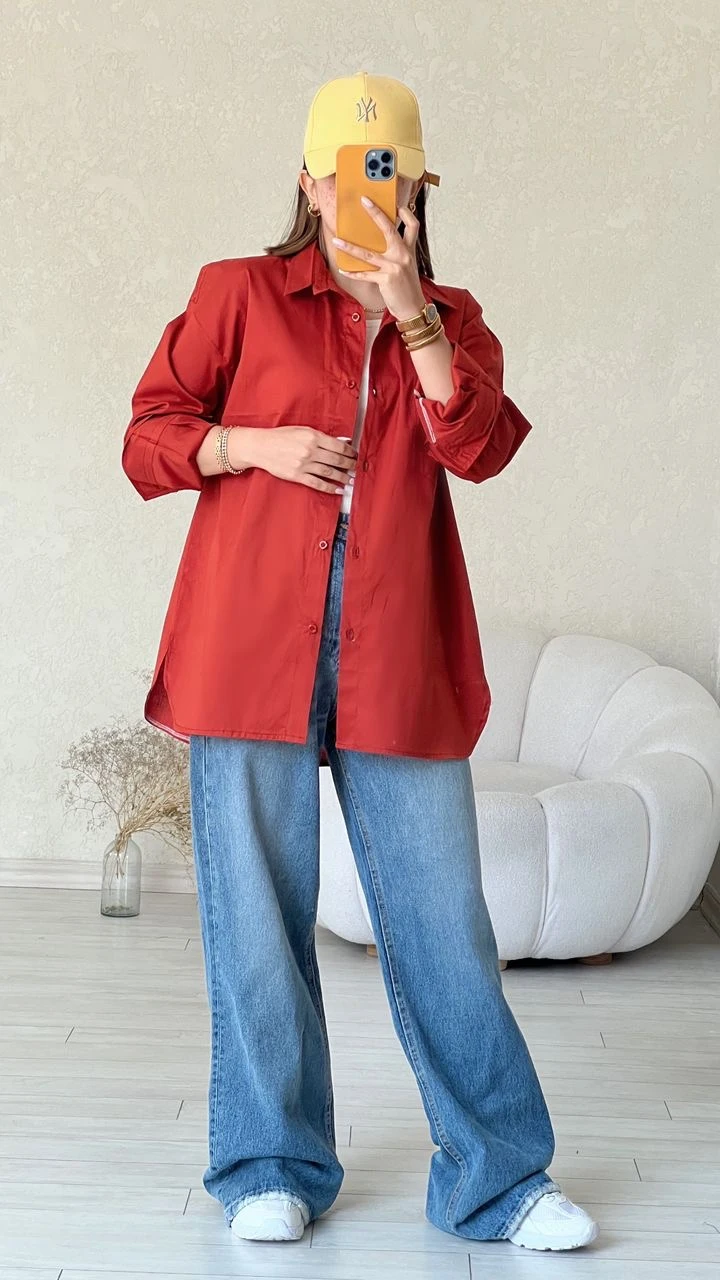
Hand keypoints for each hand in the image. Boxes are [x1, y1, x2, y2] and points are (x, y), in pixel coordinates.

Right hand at [231, 426, 356, 493]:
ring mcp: (304, 464)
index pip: (338, 446)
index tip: (354, 455)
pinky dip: (329, 488)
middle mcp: (310, 450)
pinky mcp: (297, 476)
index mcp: (312, 437)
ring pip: (330, 473)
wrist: (260, 446)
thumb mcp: (302, 430)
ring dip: (343, 478)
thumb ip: (320, 436)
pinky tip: (337, 490)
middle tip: (355, 468)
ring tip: (350, 480)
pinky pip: (317, 483)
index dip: (350, 452)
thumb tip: (338, 443)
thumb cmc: (280, 437)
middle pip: (337, 460)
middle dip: (349, 465)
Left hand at [332, 198, 426, 321]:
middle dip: (376, 213)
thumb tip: (380, 243)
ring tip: (336, 241)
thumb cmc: (408, 288)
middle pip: (389, 229)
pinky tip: (344, 269)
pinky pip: (365, 274)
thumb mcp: (407, 267)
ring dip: (350, 247)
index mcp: (409, 251)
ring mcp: (394, 267)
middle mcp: (403, 256)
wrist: (413, 308)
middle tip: (365, 202)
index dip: (406, 213)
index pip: (413, 225)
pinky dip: (353, 272)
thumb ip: (398, 253)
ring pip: (368, 254)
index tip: (397, 205)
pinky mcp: (386, 279)